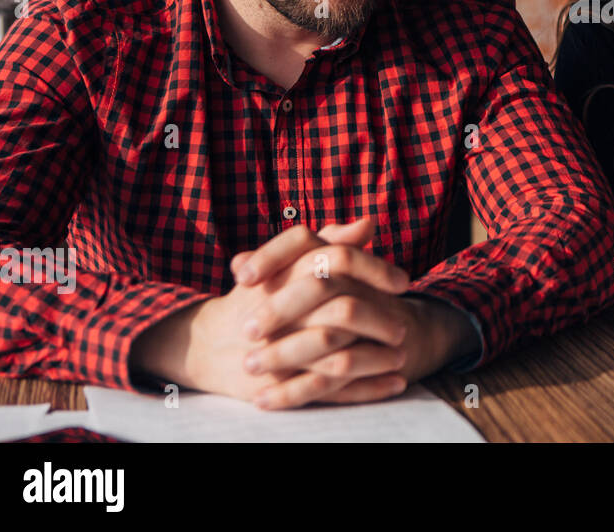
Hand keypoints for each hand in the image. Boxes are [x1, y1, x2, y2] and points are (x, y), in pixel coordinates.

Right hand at [132, 218, 414, 406]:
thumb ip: (330, 242)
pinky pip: (332, 391)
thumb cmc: (261, 296)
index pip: (336, 260)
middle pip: (342, 311)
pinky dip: (369, 388)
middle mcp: (281, 311)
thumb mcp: (289, 264)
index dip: (374, 269)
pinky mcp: (280, 385)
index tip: (403, 282)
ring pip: (339, 356)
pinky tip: (396, 382)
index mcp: (284, 274)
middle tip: (403, 325)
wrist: (209, 344)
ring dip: (378, 357)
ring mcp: (279, 351)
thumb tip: (369, 222)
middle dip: (380, 318)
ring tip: (403, 355)